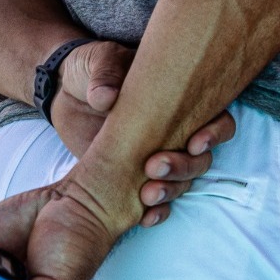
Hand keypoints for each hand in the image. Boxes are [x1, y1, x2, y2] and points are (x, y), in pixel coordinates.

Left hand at [47, 41, 235, 227]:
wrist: (62, 91)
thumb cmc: (89, 69)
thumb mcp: (97, 62)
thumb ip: (104, 77)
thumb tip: (107, 98)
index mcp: (179, 102)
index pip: (217, 120)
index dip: (214, 133)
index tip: (194, 142)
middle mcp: (175, 132)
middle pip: (201, 158)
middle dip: (184, 167)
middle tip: (154, 166)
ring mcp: (155, 156)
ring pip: (182, 181)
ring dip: (171, 191)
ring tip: (147, 194)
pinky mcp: (132, 177)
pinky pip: (156, 201)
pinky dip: (156, 212)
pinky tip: (145, 217)